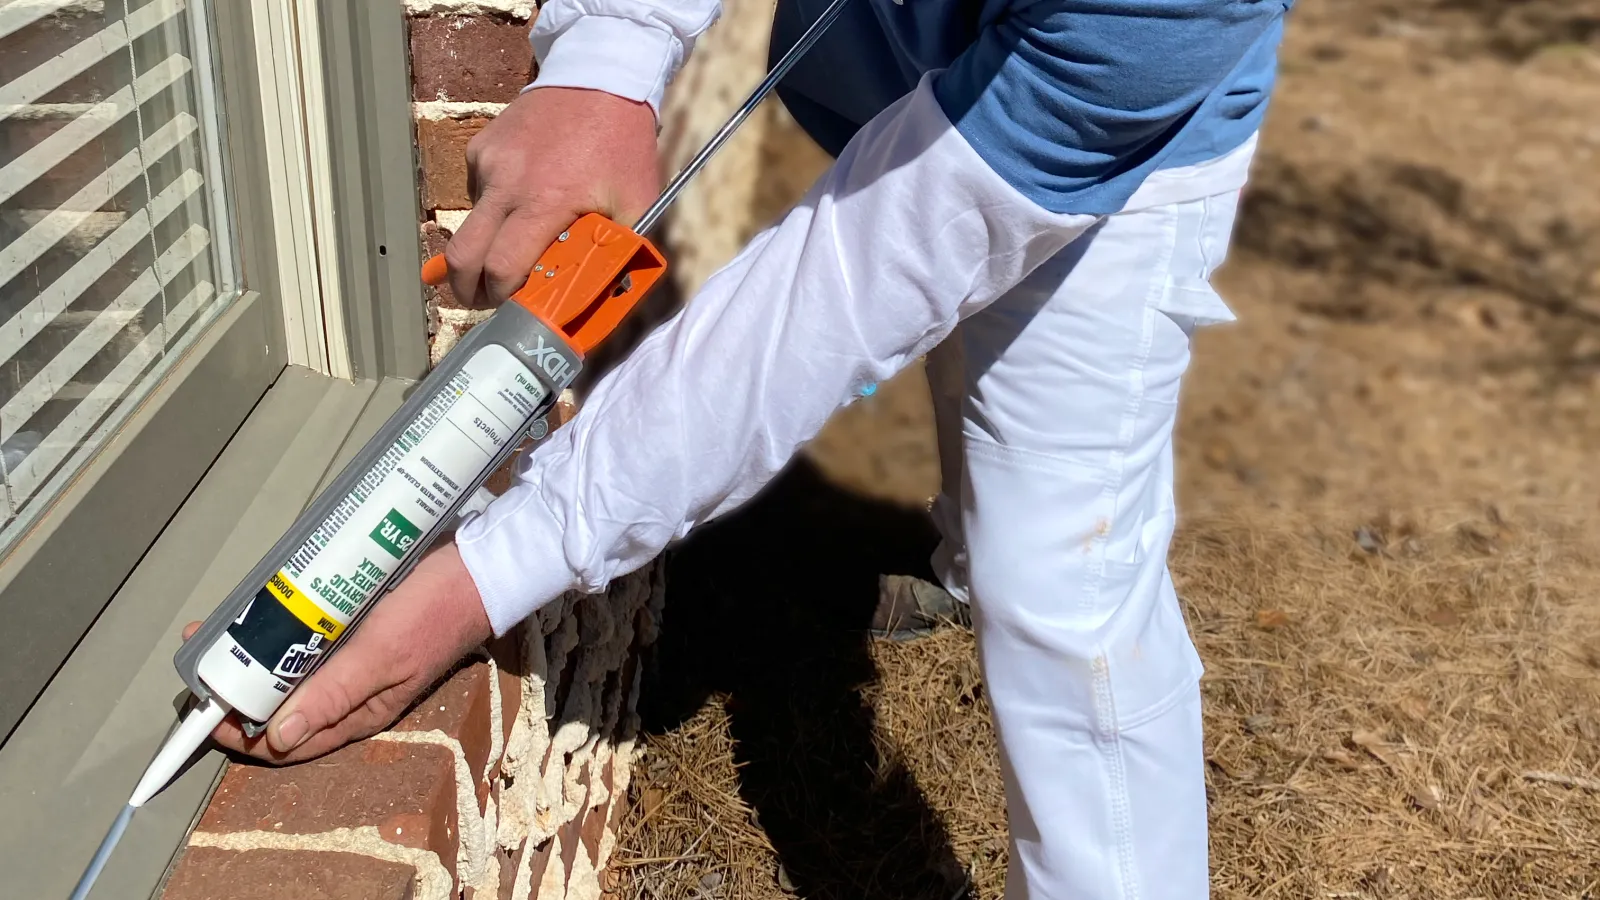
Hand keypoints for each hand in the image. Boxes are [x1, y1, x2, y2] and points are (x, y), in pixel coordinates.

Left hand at [182, 542, 492, 763]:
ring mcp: (351, 659)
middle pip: (281, 707)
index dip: (239, 732)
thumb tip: (277, 738)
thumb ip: (334, 692)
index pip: (286, 742)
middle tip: (204, 657)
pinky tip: (259, 610)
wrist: (480, 567)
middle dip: (239, 690)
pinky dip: (278, 631)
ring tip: (220, 630)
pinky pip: (305, 640)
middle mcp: (349, 693)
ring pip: (289, 671)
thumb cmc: (435, 613)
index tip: (204, 707)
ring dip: (253, 656)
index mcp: (358, 714)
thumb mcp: (383, 654)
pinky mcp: (353, 628)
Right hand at [446, 86, 660, 306]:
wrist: (602, 75)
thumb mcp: (637, 204)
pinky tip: (524, 196)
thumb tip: (598, 299)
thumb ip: (615, 253)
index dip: (501, 297)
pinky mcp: (481, 147)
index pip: (501, 267)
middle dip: (467, 287)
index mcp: (545, 202)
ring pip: (471, 224)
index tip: (510, 308)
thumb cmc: (623, 145)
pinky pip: (478, 192)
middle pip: (462, 255)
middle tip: (483, 299)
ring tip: (520, 236)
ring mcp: (487, 162)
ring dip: (487, 243)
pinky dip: (495, 207)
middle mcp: (506, 183)